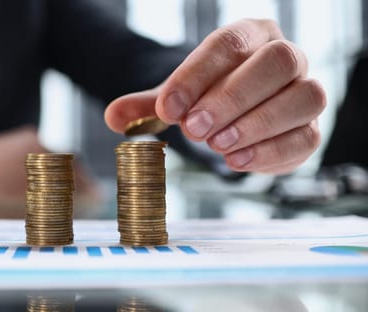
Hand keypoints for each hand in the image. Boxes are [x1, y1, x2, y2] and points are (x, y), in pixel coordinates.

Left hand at [105, 19, 325, 173]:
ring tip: (217, 146)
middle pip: (277, 62)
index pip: (229, 44)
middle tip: (194, 129)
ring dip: (257, 124)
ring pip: (304, 97)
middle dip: (232, 97)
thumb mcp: (177, 96)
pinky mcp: (310, 130)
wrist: (239, 115)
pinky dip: (271, 152)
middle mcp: (286, 57)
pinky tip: (236, 162)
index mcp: (251, 36)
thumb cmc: (209, 97)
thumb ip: (149, 105)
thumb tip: (113, 116)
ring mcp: (305, 92)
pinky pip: (306, 138)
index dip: (197, 76)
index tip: (168, 108)